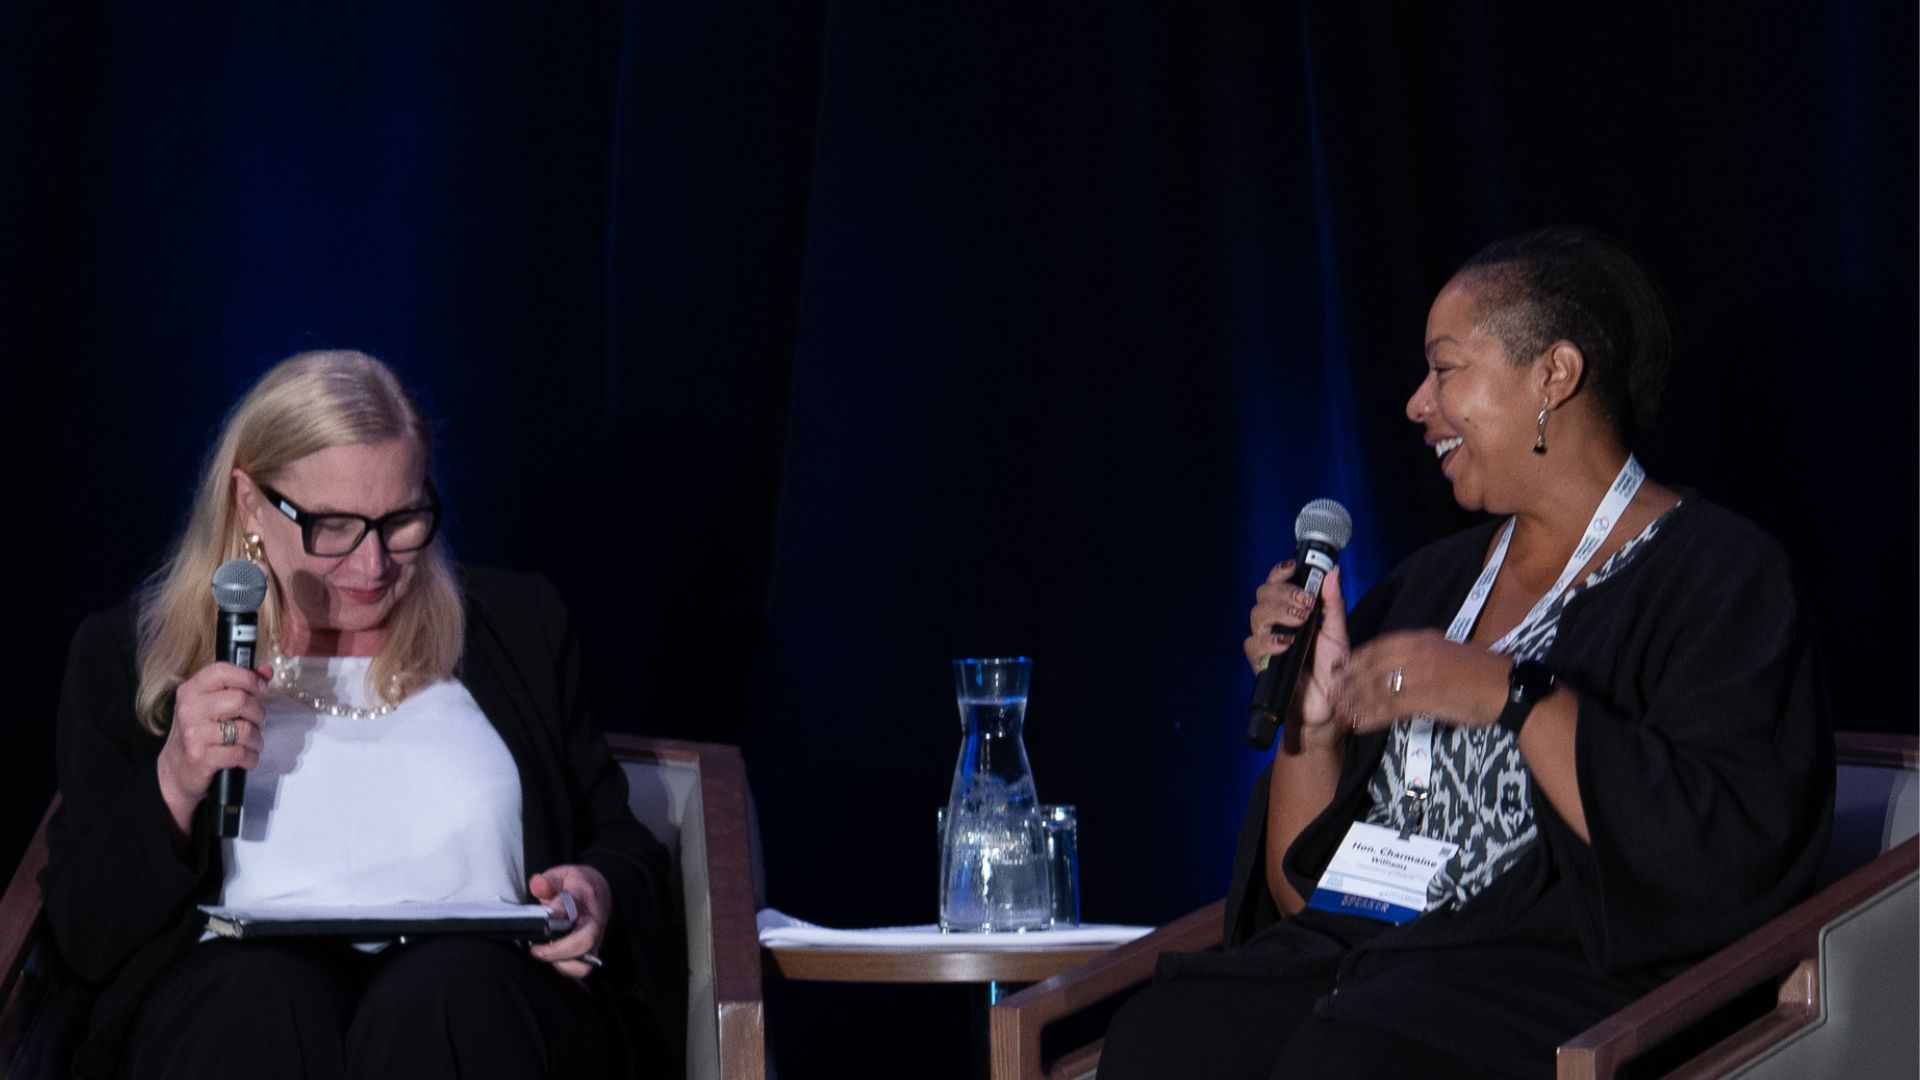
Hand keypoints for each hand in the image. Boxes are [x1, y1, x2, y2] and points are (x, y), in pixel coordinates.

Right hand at [157, 661, 271, 817]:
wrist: (175, 770)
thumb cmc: (199, 733)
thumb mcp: (211, 704)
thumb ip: (238, 685)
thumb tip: (266, 671)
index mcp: (191, 691)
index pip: (222, 671)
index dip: (248, 677)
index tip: (259, 688)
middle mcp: (190, 709)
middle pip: (240, 700)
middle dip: (257, 713)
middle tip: (255, 722)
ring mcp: (194, 734)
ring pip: (245, 729)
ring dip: (256, 739)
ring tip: (250, 742)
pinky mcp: (201, 757)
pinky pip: (240, 753)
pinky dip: (250, 757)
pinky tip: (245, 757)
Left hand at [528, 865, 611, 978]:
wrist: (601, 891)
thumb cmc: (576, 885)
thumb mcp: (562, 874)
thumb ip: (547, 881)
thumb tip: (536, 883)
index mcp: (582, 897)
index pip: (569, 908)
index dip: (555, 916)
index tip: (541, 923)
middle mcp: (592, 921)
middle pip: (584, 941)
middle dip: (557, 950)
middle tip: (535, 950)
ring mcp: (595, 939)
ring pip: (584, 962)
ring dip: (561, 963)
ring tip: (542, 955)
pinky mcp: (592, 952)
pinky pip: (580, 969)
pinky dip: (565, 969)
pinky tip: (552, 959)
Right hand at [1244, 564, 1350, 743]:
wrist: (1328, 704)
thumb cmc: (1333, 669)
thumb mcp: (1338, 632)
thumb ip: (1333, 603)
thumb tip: (1333, 572)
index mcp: (1292, 612)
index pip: (1276, 585)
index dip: (1280, 573)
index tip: (1293, 568)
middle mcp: (1276, 624)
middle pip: (1262, 595)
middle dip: (1284, 593)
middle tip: (1306, 603)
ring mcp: (1267, 643)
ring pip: (1256, 615)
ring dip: (1278, 612)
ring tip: (1301, 621)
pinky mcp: (1260, 663)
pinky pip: (1253, 644)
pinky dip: (1269, 641)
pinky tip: (1286, 644)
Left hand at [1331, 630, 1508, 734]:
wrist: (1506, 688)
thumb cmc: (1479, 672)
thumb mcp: (1446, 652)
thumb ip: (1421, 654)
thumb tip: (1398, 661)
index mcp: (1423, 639)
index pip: (1379, 646)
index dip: (1356, 659)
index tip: (1340, 668)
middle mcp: (1418, 652)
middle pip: (1372, 665)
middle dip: (1349, 680)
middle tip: (1332, 693)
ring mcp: (1422, 674)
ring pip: (1378, 687)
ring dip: (1356, 701)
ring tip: (1341, 712)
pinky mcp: (1427, 697)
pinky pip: (1391, 707)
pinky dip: (1372, 716)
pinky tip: (1360, 724)